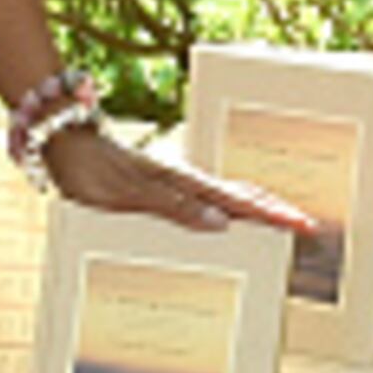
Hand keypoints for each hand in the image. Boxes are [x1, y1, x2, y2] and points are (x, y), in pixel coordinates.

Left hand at [42, 121, 320, 239]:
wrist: (65, 146)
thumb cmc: (92, 170)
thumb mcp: (131, 194)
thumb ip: (173, 207)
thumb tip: (220, 223)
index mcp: (184, 184)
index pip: (240, 202)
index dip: (274, 215)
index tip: (303, 224)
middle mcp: (184, 184)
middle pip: (242, 198)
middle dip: (275, 211)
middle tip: (306, 226)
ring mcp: (174, 186)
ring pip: (225, 200)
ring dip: (254, 211)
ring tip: (281, 223)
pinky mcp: (160, 190)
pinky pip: (202, 204)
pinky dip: (225, 212)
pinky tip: (227, 223)